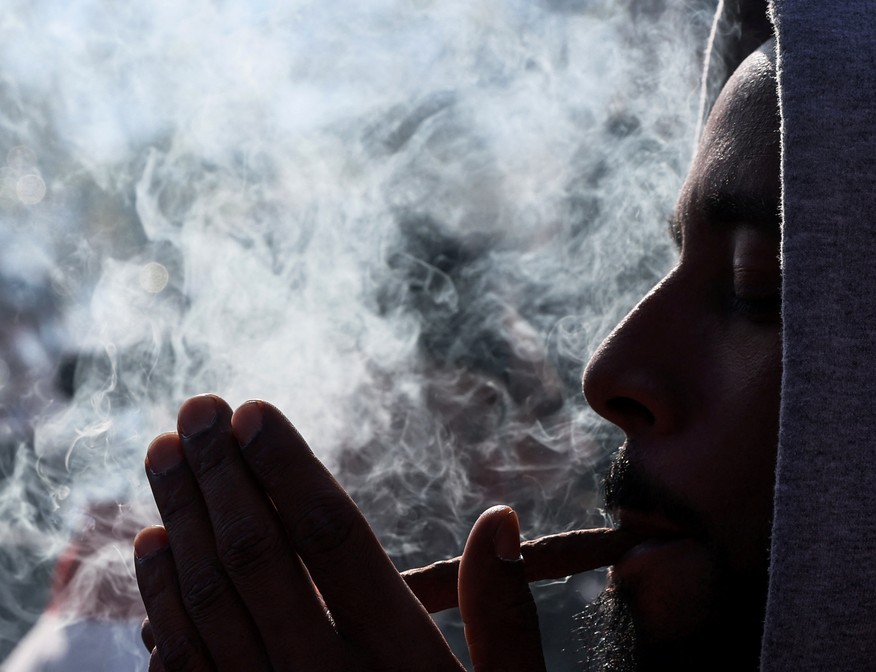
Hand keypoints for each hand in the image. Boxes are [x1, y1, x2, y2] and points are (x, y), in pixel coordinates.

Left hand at [134, 395, 546, 670]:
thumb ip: (507, 620)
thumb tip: (499, 521)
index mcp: (396, 661)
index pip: (329, 540)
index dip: (288, 468)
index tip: (254, 411)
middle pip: (255, 556)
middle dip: (221, 474)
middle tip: (197, 409)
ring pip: (205, 601)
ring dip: (179, 520)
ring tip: (165, 455)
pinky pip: (181, 665)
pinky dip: (159, 600)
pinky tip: (149, 548)